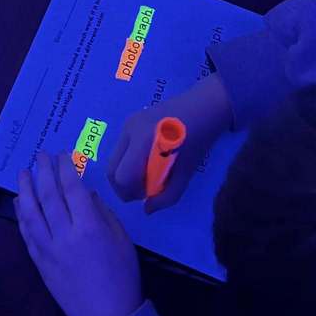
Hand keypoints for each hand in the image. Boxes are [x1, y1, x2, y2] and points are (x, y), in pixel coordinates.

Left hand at [15, 151, 142, 315]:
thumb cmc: (122, 276)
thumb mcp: (122, 239)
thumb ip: (102, 213)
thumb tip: (85, 193)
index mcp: (89, 227)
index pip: (72, 189)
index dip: (65, 168)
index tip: (62, 154)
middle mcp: (65, 235)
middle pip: (49, 196)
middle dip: (43, 172)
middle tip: (40, 156)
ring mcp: (48, 250)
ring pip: (31, 214)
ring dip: (25, 190)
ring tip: (23, 173)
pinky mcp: (40, 263)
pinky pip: (27, 235)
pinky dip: (21, 216)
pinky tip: (19, 203)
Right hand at [107, 73, 232, 213]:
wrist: (203, 106)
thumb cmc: (198, 141)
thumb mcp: (185, 174)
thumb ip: (166, 196)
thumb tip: (146, 209)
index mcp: (143, 143)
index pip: (122, 177)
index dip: (131, 192)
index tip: (146, 195)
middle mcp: (129, 131)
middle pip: (111, 170)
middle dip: (123, 186)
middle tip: (143, 190)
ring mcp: (128, 123)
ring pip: (114, 159)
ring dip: (125, 173)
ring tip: (147, 175)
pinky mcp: (130, 120)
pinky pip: (122, 148)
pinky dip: (128, 160)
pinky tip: (148, 160)